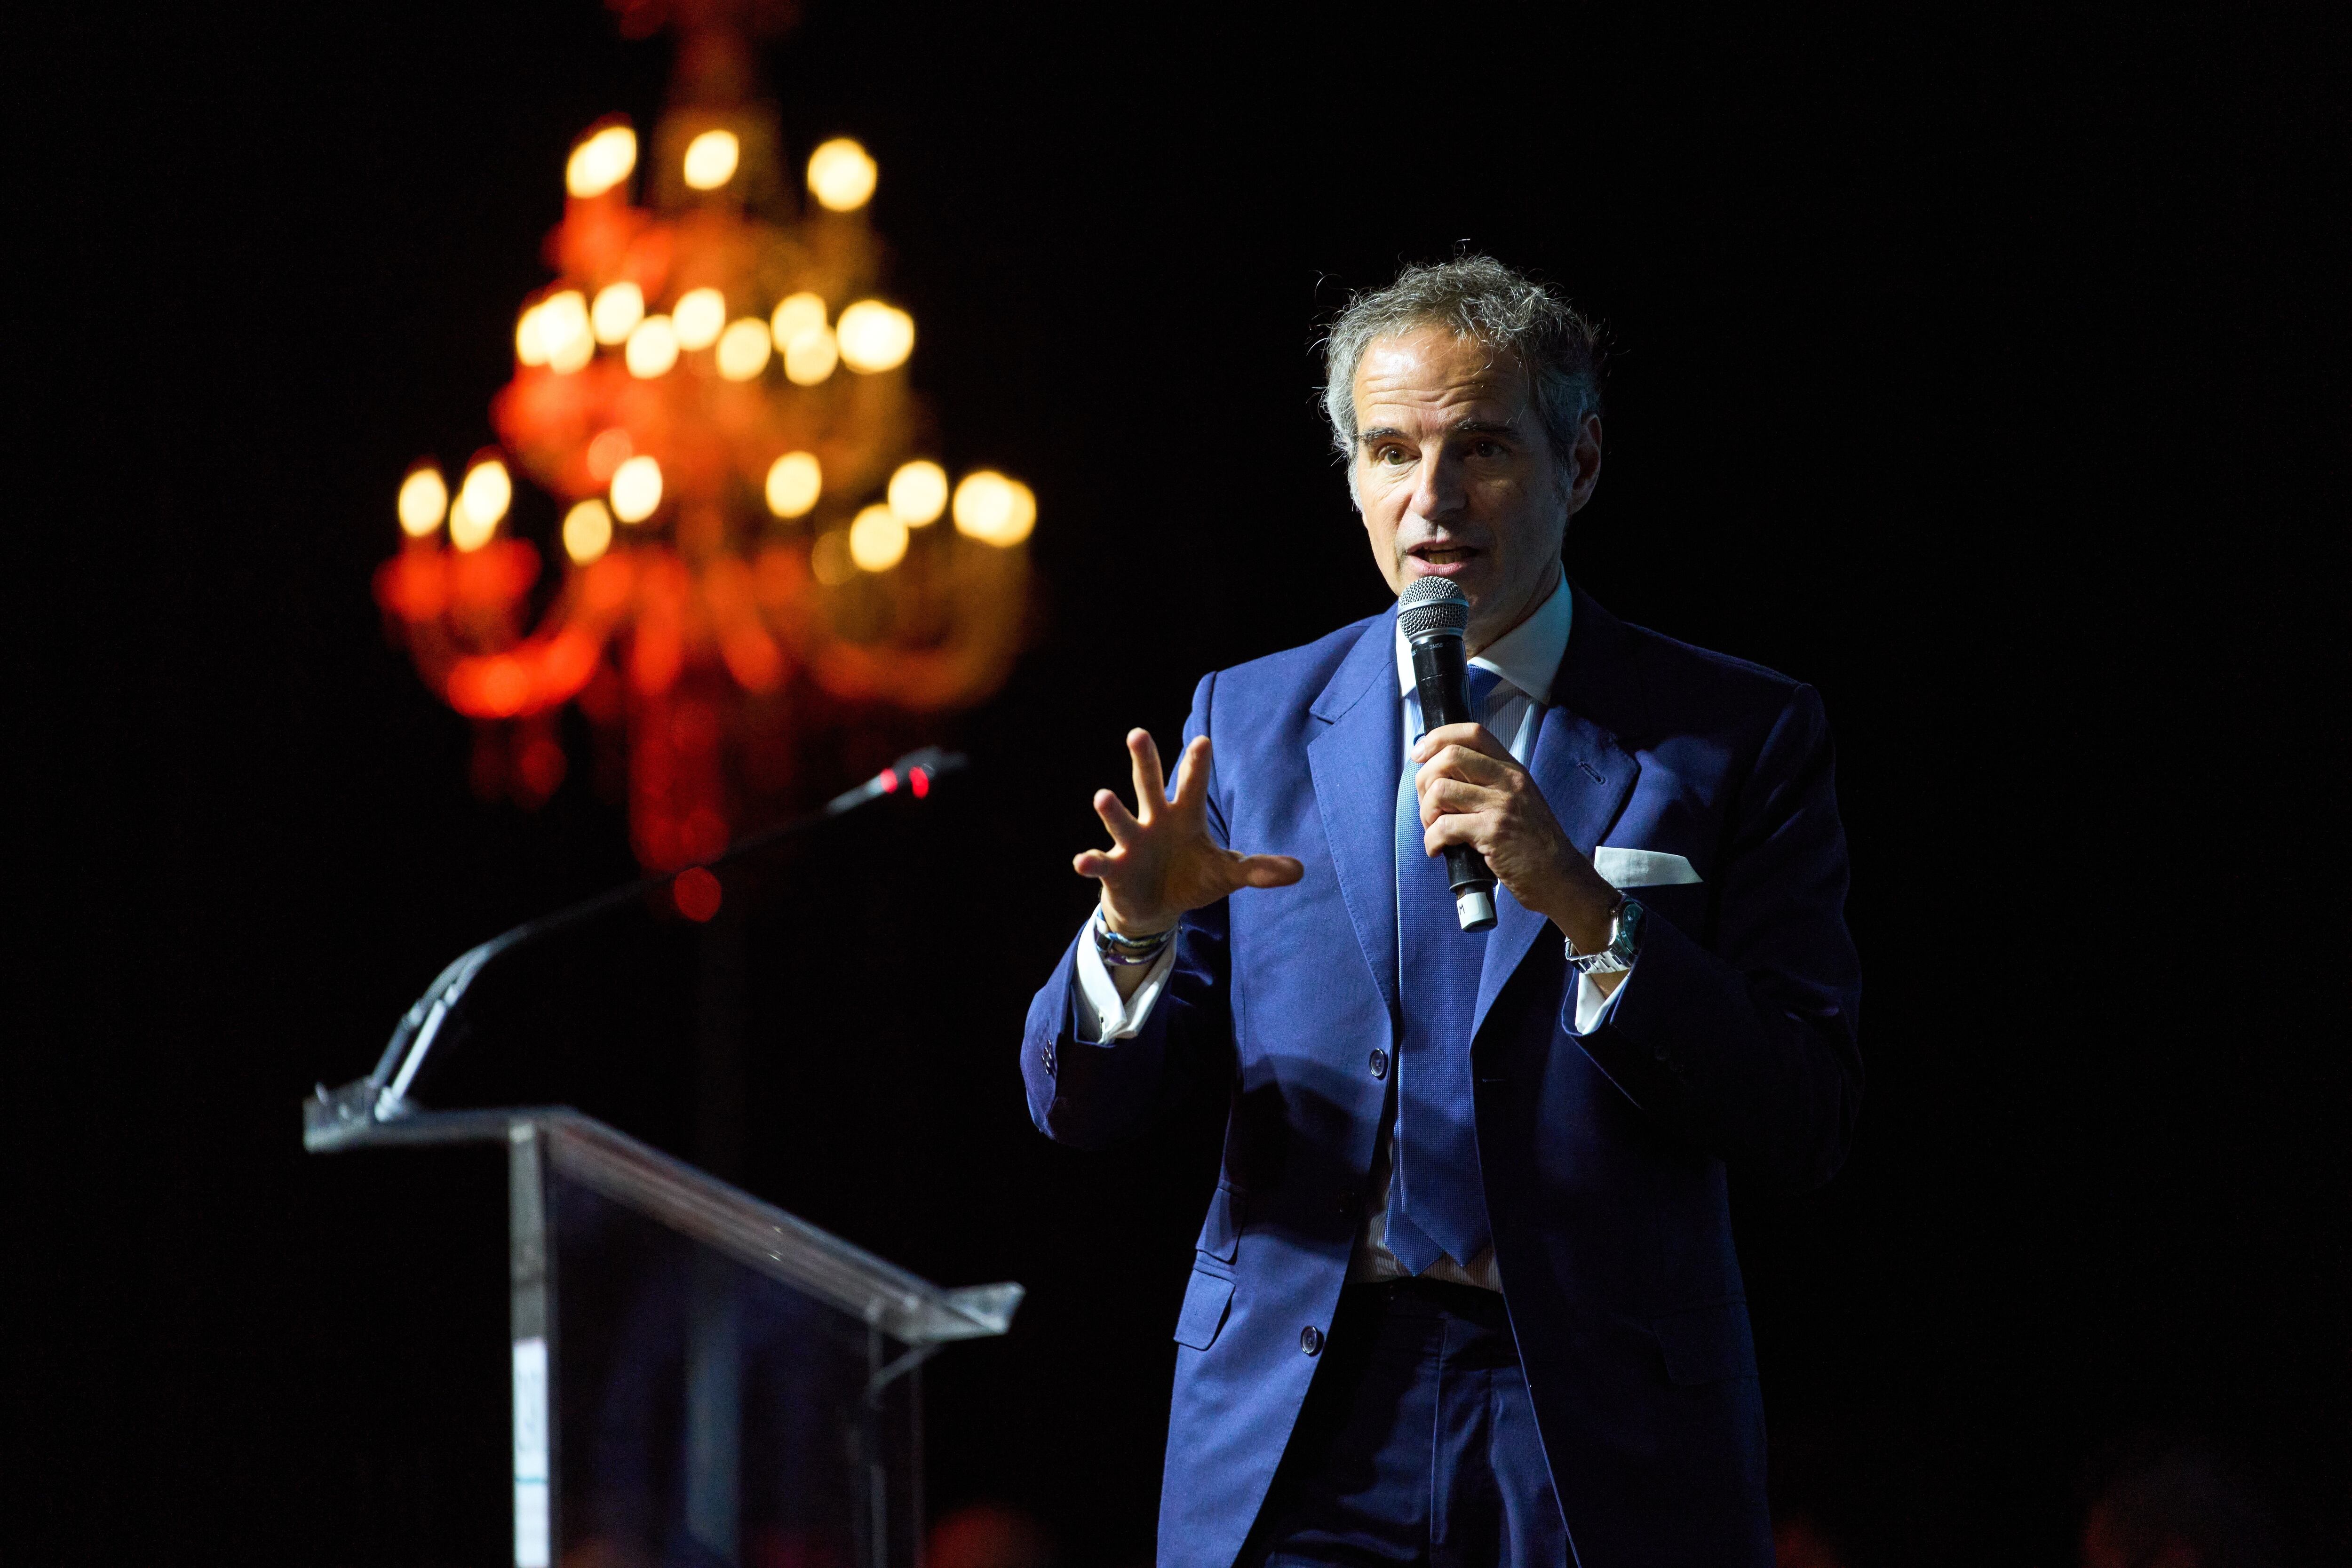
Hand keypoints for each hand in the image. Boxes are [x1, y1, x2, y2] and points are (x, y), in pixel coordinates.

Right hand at [1074, 729, 1303, 934]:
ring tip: (1102, 795)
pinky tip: (1083, 861)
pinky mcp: (1114, 869)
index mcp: (1184, 815)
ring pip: (1120, 820)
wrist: (1156, 906)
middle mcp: (1154, 821)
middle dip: (1145, 761)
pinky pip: (1100, 863)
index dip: (1197, 764)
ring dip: (1112, 809)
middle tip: (1138, 733)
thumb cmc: (1192, 877)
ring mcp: (1131, 843)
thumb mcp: (1227, 874)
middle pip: (1149, 786)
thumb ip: (1258, 869)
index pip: (1192, 785)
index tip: (1203, 740)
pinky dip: (1090, 861)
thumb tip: (1299, 871)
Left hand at [1412, 722, 1618, 951]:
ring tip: (1434, 829)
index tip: (1420, 754)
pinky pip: (1444, 826)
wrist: (1559, 876)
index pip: (1473, 732)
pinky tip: (1438, 849)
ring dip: (1426, 813)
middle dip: (1424, 781)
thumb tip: (1440, 774)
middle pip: (1450, 757)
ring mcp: (1501, 805)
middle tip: (1428, 806)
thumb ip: (1487, 783)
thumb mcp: (1517, 800)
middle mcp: (1508, 781)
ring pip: (1441, 789)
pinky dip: (1432, 840)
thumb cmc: (1533, 843)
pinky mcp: (1493, 832)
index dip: (1438, 738)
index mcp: (1512, 769)